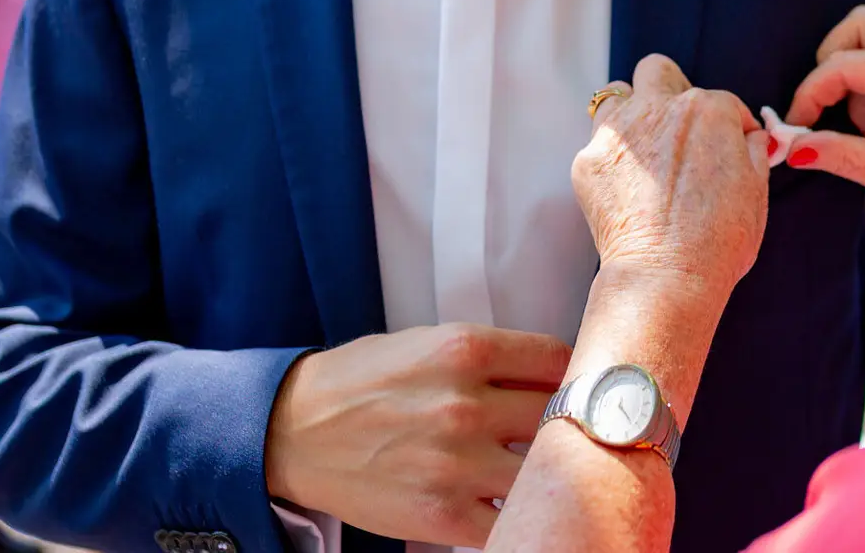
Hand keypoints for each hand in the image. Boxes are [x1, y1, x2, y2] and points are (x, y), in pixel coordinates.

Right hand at [265, 323, 571, 545]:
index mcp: (465, 348)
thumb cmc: (362, 382)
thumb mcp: (427, 342)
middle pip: (561, 415)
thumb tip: (553, 376)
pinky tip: (511, 506)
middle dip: (566, 425)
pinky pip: (510, 522)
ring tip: (540, 472)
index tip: (570, 387)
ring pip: (545, 472)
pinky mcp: (442, 513)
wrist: (292, 431)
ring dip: (548, 475)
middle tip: (564, 432)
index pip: (559, 359)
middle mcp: (466, 403)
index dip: (573, 374)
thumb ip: (490, 357)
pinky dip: (517, 517)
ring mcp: (456, 463)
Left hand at [573, 55, 770, 291]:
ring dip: (631, 112)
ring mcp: (619, 133)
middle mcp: (658, 107)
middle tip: (679, 125)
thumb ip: (754, 150)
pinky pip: (600, 145)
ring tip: (645, 147)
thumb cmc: (719, 239)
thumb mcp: (757, 189)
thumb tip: (753, 136)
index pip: (721, 101)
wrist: (667, 276)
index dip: (729, 126)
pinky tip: (627, 187)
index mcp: (706, 109)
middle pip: (658, 71)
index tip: (729, 146)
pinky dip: (614, 160)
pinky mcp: (589, 161)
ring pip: (617, 95)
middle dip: (670, 88)